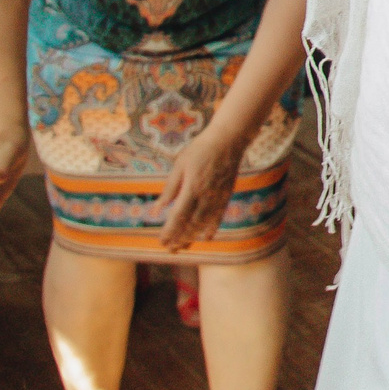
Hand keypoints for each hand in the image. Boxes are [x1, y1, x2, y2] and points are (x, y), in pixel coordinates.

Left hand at [152, 127, 250, 250]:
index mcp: (191, 187)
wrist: (229, 139)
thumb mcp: (180, 165)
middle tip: (170, 250)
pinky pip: (219, 215)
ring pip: (205, 222)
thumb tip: (158, 208)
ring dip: (194, 236)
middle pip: (191, 223)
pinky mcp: (227, 193)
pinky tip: (207, 237)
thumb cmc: (200, 149)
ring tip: (184, 247)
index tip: (162, 242)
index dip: (170, 231)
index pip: (178, 216)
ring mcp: (218, 195)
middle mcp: (206, 195)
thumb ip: (170, 188)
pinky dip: (213, 227)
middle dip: (180, 238)